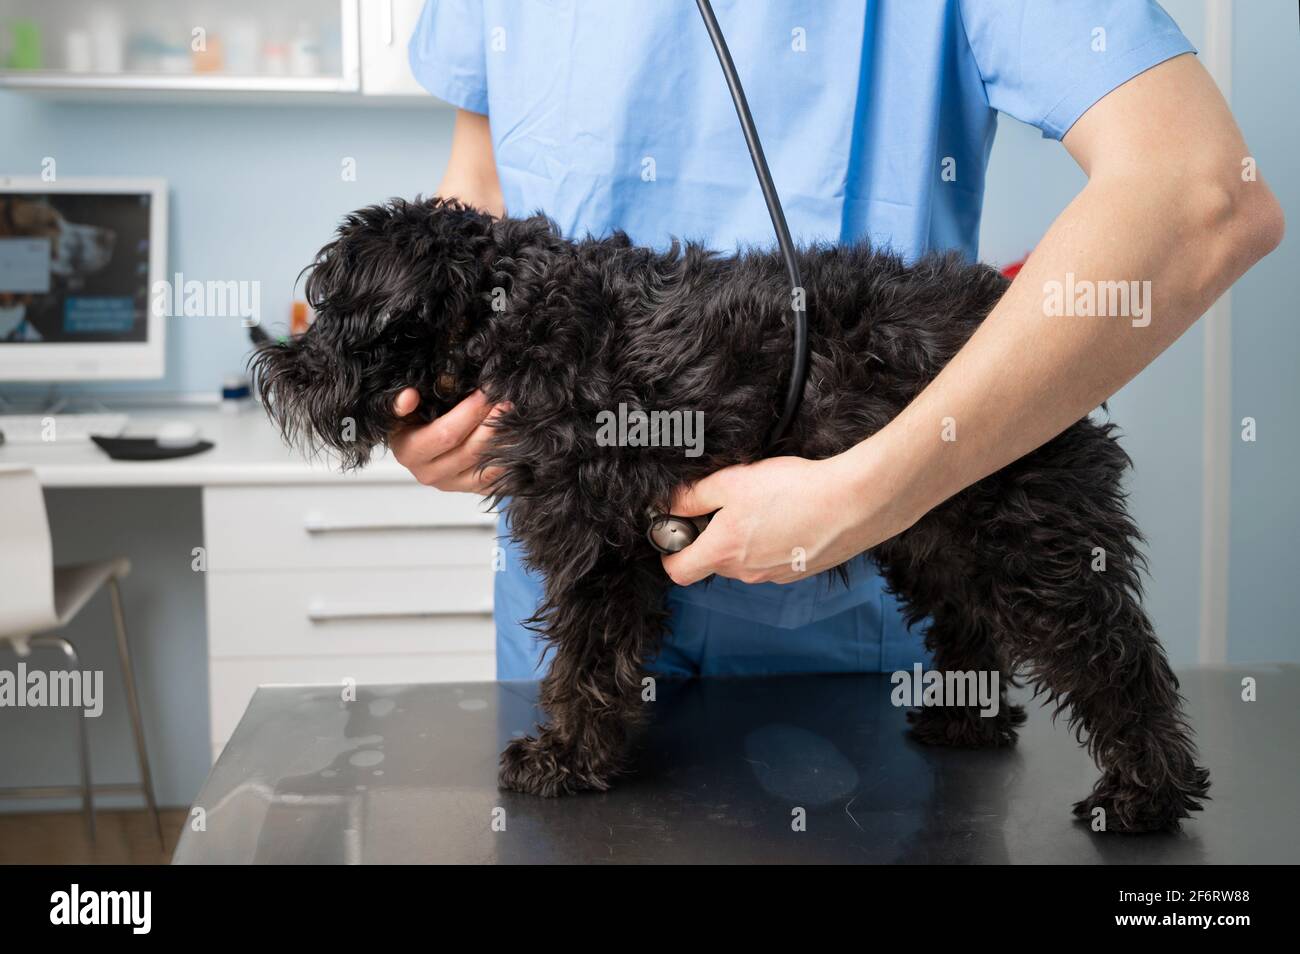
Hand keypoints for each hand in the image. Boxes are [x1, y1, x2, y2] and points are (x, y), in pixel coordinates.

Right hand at [388, 388, 505, 492]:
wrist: (414, 444)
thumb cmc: (411, 421)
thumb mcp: (400, 411)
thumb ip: (400, 404)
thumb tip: (409, 396)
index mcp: (410, 452)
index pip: (446, 434)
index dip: (469, 413)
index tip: (485, 392)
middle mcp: (429, 474)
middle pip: (470, 451)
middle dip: (491, 424)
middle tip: (506, 401)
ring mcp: (452, 484)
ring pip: (486, 468)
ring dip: (505, 443)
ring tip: (514, 419)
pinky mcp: (470, 489)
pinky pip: (497, 479)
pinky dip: (509, 462)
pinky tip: (518, 442)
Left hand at [660, 443, 924, 586]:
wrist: (853, 503)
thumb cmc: (792, 490)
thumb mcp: (731, 482)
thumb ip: (693, 496)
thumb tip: (669, 505)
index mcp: (723, 552)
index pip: (678, 571)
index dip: (670, 551)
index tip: (679, 527)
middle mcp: (746, 573)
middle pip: (713, 562)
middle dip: (713, 536)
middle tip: (729, 503)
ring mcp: (775, 576)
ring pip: (745, 561)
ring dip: (745, 538)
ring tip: (765, 505)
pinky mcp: (800, 571)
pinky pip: (773, 560)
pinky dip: (773, 541)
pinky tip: (789, 515)